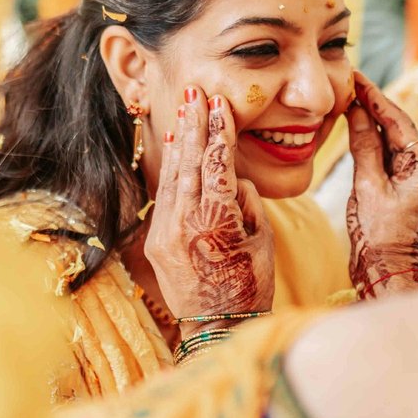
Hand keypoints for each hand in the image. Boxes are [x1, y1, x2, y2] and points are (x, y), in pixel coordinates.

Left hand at [144, 86, 275, 338]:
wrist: (218, 325)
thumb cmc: (250, 283)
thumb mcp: (261, 239)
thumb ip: (245, 202)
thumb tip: (230, 178)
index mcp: (218, 221)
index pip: (218, 164)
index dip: (219, 132)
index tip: (218, 104)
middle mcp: (187, 222)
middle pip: (191, 162)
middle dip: (194, 125)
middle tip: (194, 92)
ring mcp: (166, 232)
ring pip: (173, 176)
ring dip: (180, 141)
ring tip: (184, 111)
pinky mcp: (155, 241)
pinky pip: (165, 196)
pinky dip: (170, 170)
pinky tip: (176, 149)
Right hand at [344, 71, 417, 297]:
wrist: (388, 269)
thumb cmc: (378, 235)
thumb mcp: (367, 188)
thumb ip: (365, 148)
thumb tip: (358, 112)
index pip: (399, 122)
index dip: (376, 98)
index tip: (357, 78)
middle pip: (399, 126)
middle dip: (375, 105)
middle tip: (351, 82)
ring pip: (394, 138)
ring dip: (373, 120)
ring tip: (351, 97)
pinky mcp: (408, 184)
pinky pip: (391, 153)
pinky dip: (374, 139)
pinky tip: (358, 125)